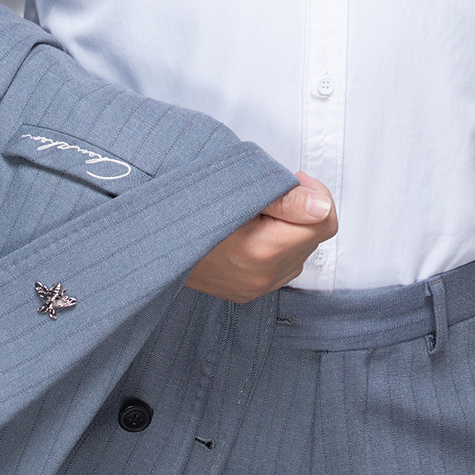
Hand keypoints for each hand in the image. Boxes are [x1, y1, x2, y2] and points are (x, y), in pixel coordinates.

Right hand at [184, 173, 337, 301]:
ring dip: (289, 228)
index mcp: (262, 252)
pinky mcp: (247, 293)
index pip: (325, 222)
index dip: (314, 193)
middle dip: (299, 209)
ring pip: (300, 251)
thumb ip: (285, 200)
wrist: (150, 237)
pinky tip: (252, 231)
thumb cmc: (186, 206)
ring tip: (256, 213)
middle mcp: (262, 278)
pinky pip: (283, 266)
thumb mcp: (235, 190)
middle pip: (314, 236)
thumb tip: (322, 206)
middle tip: (266, 194)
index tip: (290, 180)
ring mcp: (255, 289)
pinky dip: (277, 245)